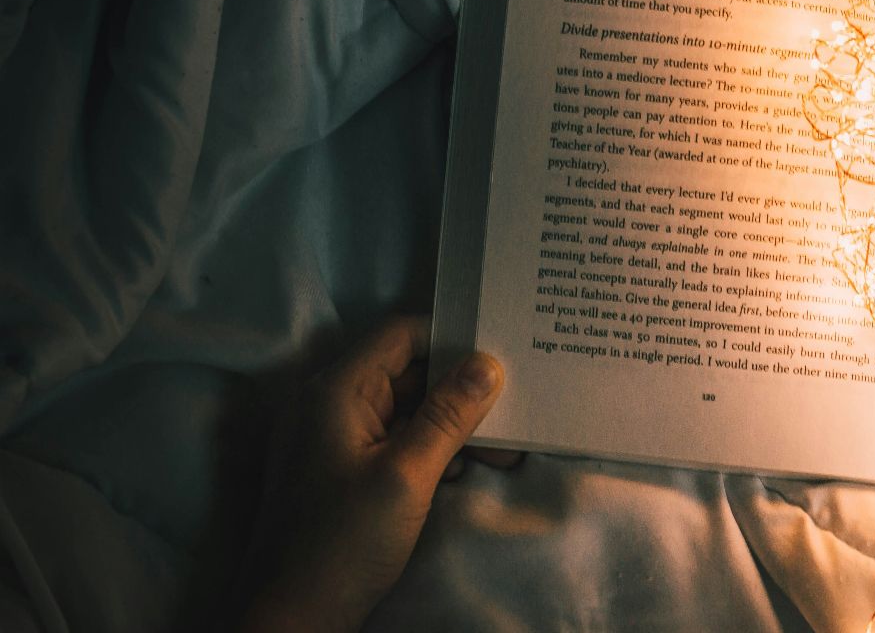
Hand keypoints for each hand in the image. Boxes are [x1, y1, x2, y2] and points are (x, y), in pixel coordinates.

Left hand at [239, 317, 514, 631]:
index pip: (400, 335)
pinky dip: (432, 447)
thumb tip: (488, 363)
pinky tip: (468, 467)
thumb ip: (448, 414)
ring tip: (503, 448)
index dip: (450, 336)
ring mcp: (334, 438)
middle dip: (461, 388)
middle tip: (516, 406)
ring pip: (407, 408)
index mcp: (335, 392)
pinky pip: (396, 438)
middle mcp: (330, 404)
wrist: (294, 619)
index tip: (501, 349)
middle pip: (407, 371)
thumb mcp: (407, 475)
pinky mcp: (344, 469)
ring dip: (453, 423)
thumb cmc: (344, 542)